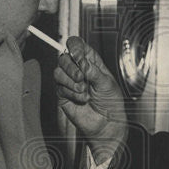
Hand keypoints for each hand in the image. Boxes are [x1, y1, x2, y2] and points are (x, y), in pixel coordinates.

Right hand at [54, 37, 126, 163]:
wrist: (106, 122)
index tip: (77, 54)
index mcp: (90, 62)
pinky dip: (72, 94)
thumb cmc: (110, 102)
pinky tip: (82, 99)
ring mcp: (69, 82)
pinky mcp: (63, 94)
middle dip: (71, 67)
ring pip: (58, 72)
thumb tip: (81, 61)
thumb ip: (93, 70)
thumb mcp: (106, 83)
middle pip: (63, 57)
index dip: (74, 46)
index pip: (77, 45)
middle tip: (82, 77)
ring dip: (72, 82)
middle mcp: (78, 69)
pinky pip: (60, 88)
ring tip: (84, 91)